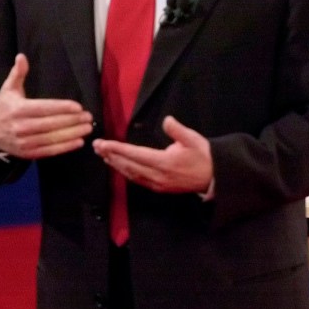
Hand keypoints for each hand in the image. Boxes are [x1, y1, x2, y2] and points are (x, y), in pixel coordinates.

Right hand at [0, 54, 93, 158]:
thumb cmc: (5, 107)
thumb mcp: (8, 89)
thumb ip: (17, 74)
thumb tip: (21, 56)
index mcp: (17, 110)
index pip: (43, 108)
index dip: (61, 108)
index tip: (78, 107)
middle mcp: (20, 127)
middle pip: (50, 124)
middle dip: (71, 121)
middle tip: (88, 117)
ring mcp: (23, 142)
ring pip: (51, 139)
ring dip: (72, 134)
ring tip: (87, 128)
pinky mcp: (27, 153)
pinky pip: (48, 151)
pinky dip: (64, 148)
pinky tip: (79, 142)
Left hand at [92, 116, 212, 193]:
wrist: (212, 177)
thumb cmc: (202, 155)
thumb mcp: (193, 139)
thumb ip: (178, 130)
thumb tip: (166, 120)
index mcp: (164, 162)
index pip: (135, 154)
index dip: (118, 149)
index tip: (104, 143)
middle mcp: (156, 175)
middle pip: (128, 165)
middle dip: (111, 155)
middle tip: (96, 146)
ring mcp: (156, 183)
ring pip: (130, 174)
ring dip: (115, 164)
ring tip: (103, 155)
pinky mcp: (158, 187)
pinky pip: (137, 179)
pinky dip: (125, 172)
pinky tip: (119, 166)